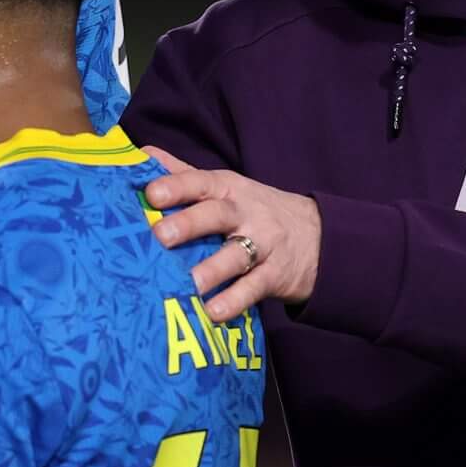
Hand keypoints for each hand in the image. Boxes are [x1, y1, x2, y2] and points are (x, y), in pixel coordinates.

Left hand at [142, 149, 319, 324]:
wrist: (322, 237)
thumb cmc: (257, 211)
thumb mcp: (227, 188)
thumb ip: (184, 173)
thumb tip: (143, 154)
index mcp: (228, 189)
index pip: (201, 182)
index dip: (177, 186)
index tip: (152, 193)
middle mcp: (245, 213)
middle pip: (216, 215)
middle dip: (189, 224)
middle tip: (161, 236)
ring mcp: (263, 244)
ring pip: (235, 255)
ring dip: (211, 270)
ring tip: (188, 284)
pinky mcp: (275, 275)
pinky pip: (253, 288)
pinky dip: (234, 301)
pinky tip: (213, 313)